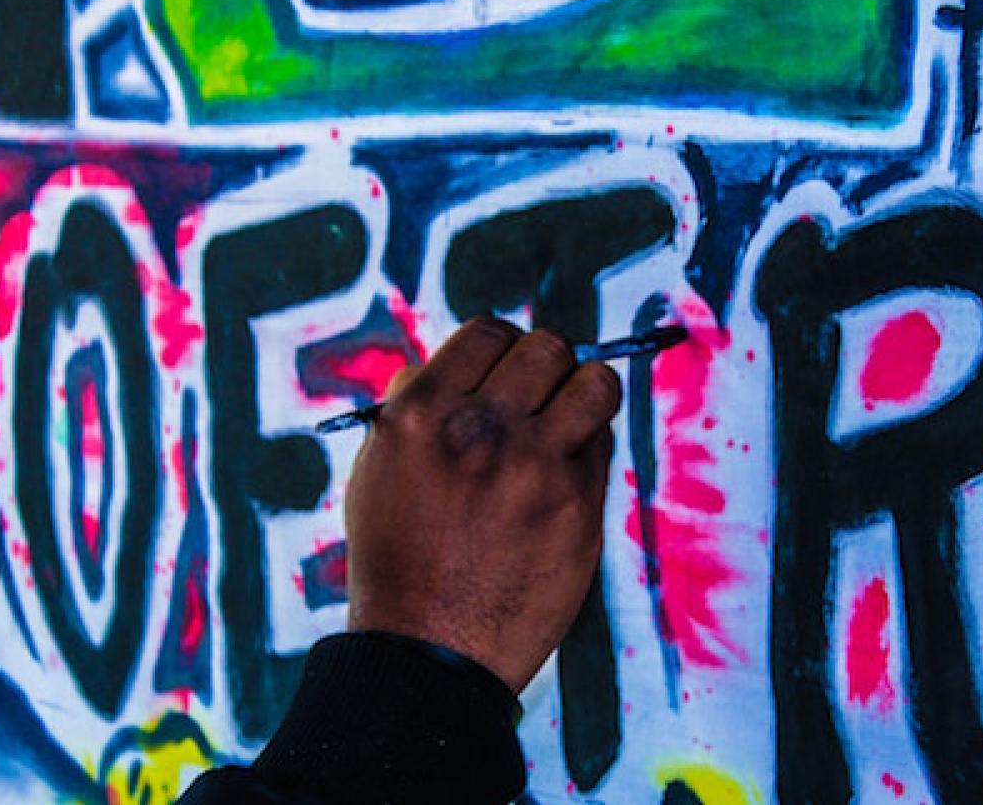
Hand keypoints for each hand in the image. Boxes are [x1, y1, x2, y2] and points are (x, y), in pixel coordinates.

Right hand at [343, 317, 620, 692]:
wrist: (427, 650)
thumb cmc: (398, 558)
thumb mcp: (379, 468)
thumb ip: (414, 406)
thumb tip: (450, 360)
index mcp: (421, 413)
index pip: (487, 332)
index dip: (502, 347)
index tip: (505, 371)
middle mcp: (481, 429)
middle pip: (547, 347)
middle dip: (546, 364)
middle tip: (539, 396)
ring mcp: (535, 466)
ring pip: (595, 382)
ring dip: (584, 392)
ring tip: (568, 419)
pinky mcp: (578, 505)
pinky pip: (603, 443)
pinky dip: (588, 446)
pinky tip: (564, 471)